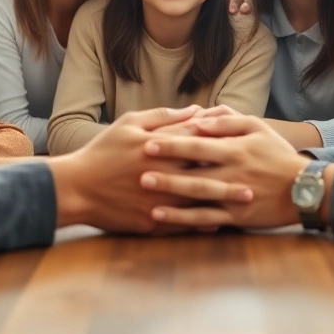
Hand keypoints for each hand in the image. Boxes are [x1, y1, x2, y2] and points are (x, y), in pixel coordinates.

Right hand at [47, 107, 252, 233]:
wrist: (75, 188)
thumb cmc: (102, 151)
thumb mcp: (129, 123)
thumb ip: (163, 116)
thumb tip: (195, 110)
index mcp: (157, 145)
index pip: (196, 137)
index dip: (221, 134)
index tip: (243, 134)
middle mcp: (160, 172)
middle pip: (203, 169)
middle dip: (232, 169)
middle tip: (258, 170)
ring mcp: (156, 199)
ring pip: (197, 199)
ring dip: (224, 199)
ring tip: (247, 199)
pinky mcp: (149, 221)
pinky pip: (180, 223)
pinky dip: (200, 222)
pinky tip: (219, 221)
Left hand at [140, 114, 311, 228]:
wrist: (305, 189)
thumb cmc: (278, 155)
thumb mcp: (258, 128)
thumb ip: (229, 121)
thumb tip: (200, 116)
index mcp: (235, 148)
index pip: (198, 143)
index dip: (172, 142)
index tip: (147, 141)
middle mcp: (232, 172)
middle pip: (192, 169)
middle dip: (164, 168)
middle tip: (136, 167)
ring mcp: (233, 196)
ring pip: (196, 195)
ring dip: (168, 193)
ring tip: (144, 189)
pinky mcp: (236, 217)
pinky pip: (205, 219)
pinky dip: (182, 219)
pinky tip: (162, 216)